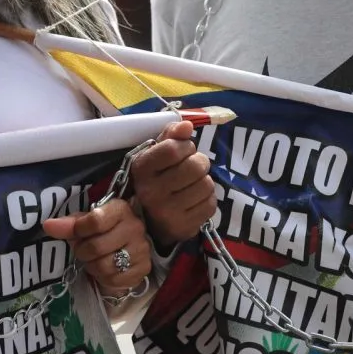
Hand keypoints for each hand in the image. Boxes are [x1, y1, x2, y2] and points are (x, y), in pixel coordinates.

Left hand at [43, 198, 150, 294]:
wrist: (124, 253)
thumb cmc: (102, 234)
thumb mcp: (85, 225)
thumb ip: (68, 224)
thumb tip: (48, 225)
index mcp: (121, 209)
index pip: (95, 220)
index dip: (78, 230)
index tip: (75, 234)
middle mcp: (135, 227)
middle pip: (96, 246)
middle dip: (83, 252)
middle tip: (84, 250)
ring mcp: (141, 249)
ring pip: (103, 265)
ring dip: (93, 266)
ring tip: (95, 260)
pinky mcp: (143, 269)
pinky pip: (114, 279)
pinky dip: (104, 278)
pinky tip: (106, 270)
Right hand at [132, 120, 215, 246]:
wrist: (151, 220)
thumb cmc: (157, 179)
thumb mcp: (156, 154)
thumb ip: (170, 136)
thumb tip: (187, 125)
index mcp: (142, 169)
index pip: (173, 148)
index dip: (185, 145)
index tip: (184, 150)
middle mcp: (151, 192)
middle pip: (195, 166)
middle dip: (199, 162)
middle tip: (192, 167)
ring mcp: (167, 212)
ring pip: (206, 185)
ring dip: (204, 181)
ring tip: (192, 184)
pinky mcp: (183, 227)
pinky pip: (210, 204)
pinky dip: (207, 199)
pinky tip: (194, 200)